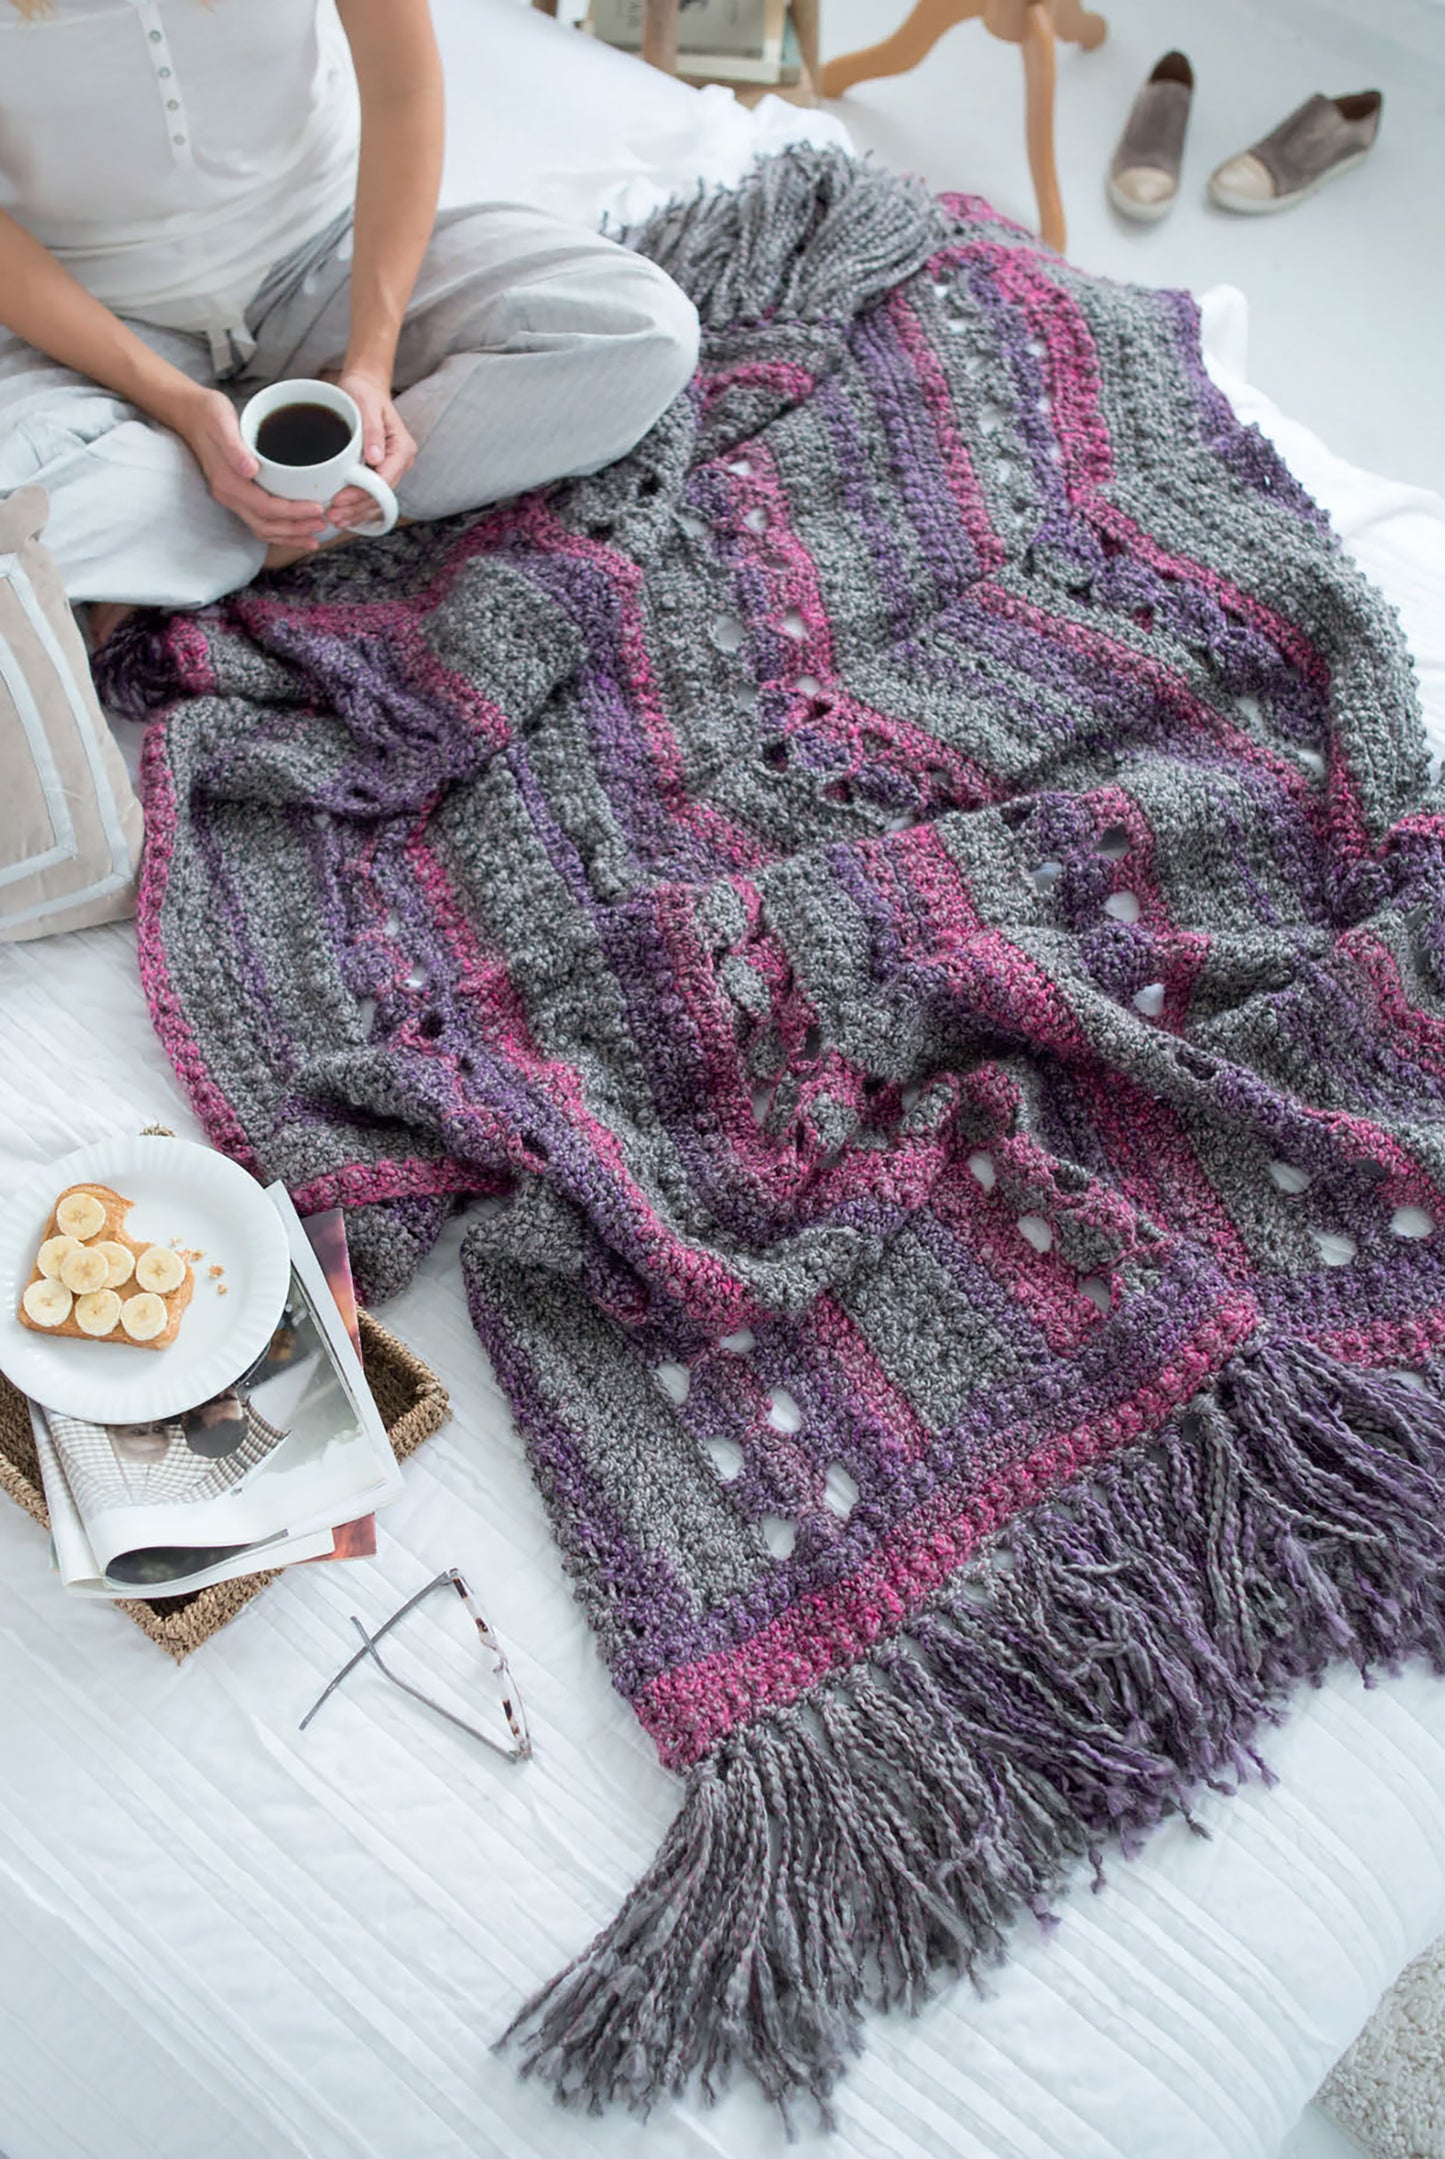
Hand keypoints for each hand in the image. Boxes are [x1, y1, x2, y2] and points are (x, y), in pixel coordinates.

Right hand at [171, 386, 327, 548]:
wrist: (191, 414)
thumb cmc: (209, 414)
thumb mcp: (221, 422)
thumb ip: (234, 447)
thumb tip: (250, 470)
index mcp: (228, 481)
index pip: (265, 507)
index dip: (293, 512)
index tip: (317, 508)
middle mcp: (229, 495)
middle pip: (266, 524)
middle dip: (296, 529)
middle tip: (324, 523)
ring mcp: (232, 497)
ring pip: (263, 528)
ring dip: (289, 535)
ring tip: (314, 535)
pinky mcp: (237, 494)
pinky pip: (259, 521)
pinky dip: (280, 529)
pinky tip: (297, 528)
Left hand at [327, 367, 415, 528]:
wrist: (365, 388)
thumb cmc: (365, 393)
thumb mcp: (367, 404)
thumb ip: (373, 431)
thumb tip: (375, 459)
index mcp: (402, 448)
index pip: (385, 480)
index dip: (362, 494)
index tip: (340, 499)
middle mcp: (400, 463)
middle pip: (381, 496)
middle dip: (357, 509)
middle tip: (333, 516)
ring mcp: (390, 470)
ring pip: (377, 501)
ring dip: (357, 513)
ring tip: (335, 520)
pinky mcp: (379, 472)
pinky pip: (371, 496)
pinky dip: (357, 507)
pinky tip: (343, 514)